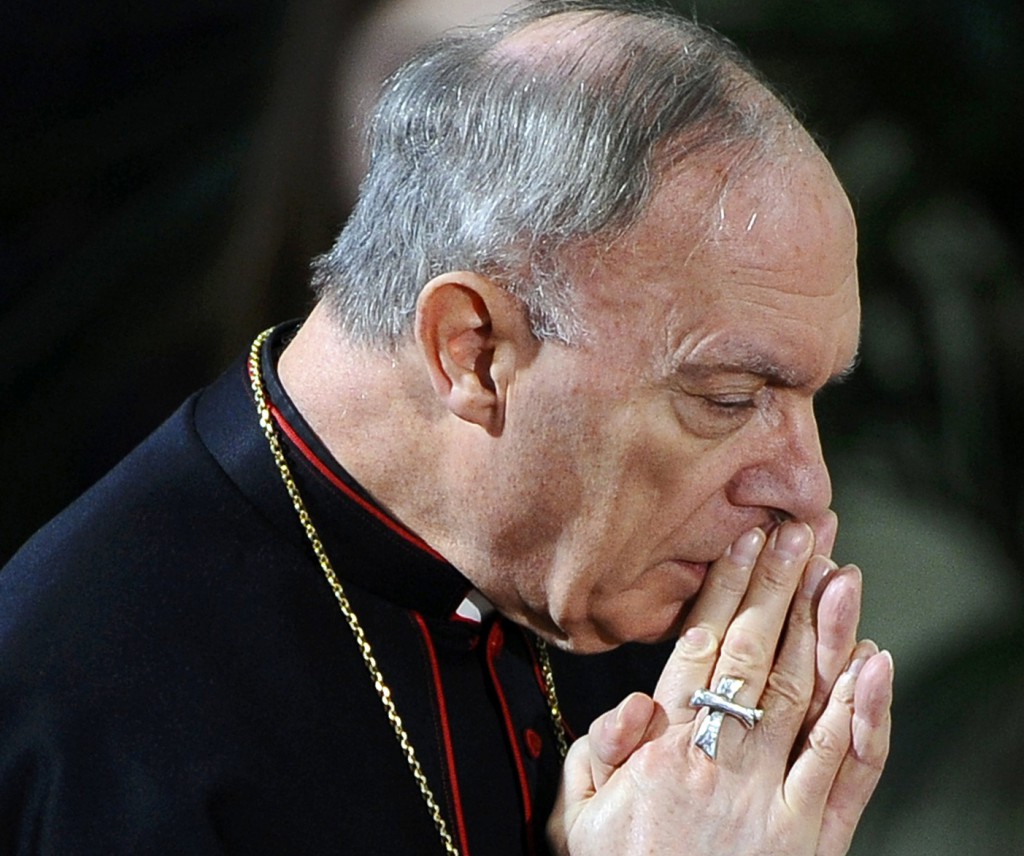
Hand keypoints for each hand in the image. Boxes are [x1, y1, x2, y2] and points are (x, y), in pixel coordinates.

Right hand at [548, 520, 892, 855]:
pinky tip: (876, 661)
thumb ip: (597, 752)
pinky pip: (847, 770)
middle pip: (758, 659)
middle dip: (779, 588)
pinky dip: (865, 713)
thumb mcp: (577, 817)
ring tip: (840, 571)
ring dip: (826, 630)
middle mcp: (723, 769)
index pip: (699, 654)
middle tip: (799, 532)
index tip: (743, 544)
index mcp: (662, 756)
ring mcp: (776, 803)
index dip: (724, 594)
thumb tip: (634, 703)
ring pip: (807, 699)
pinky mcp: (814, 839)